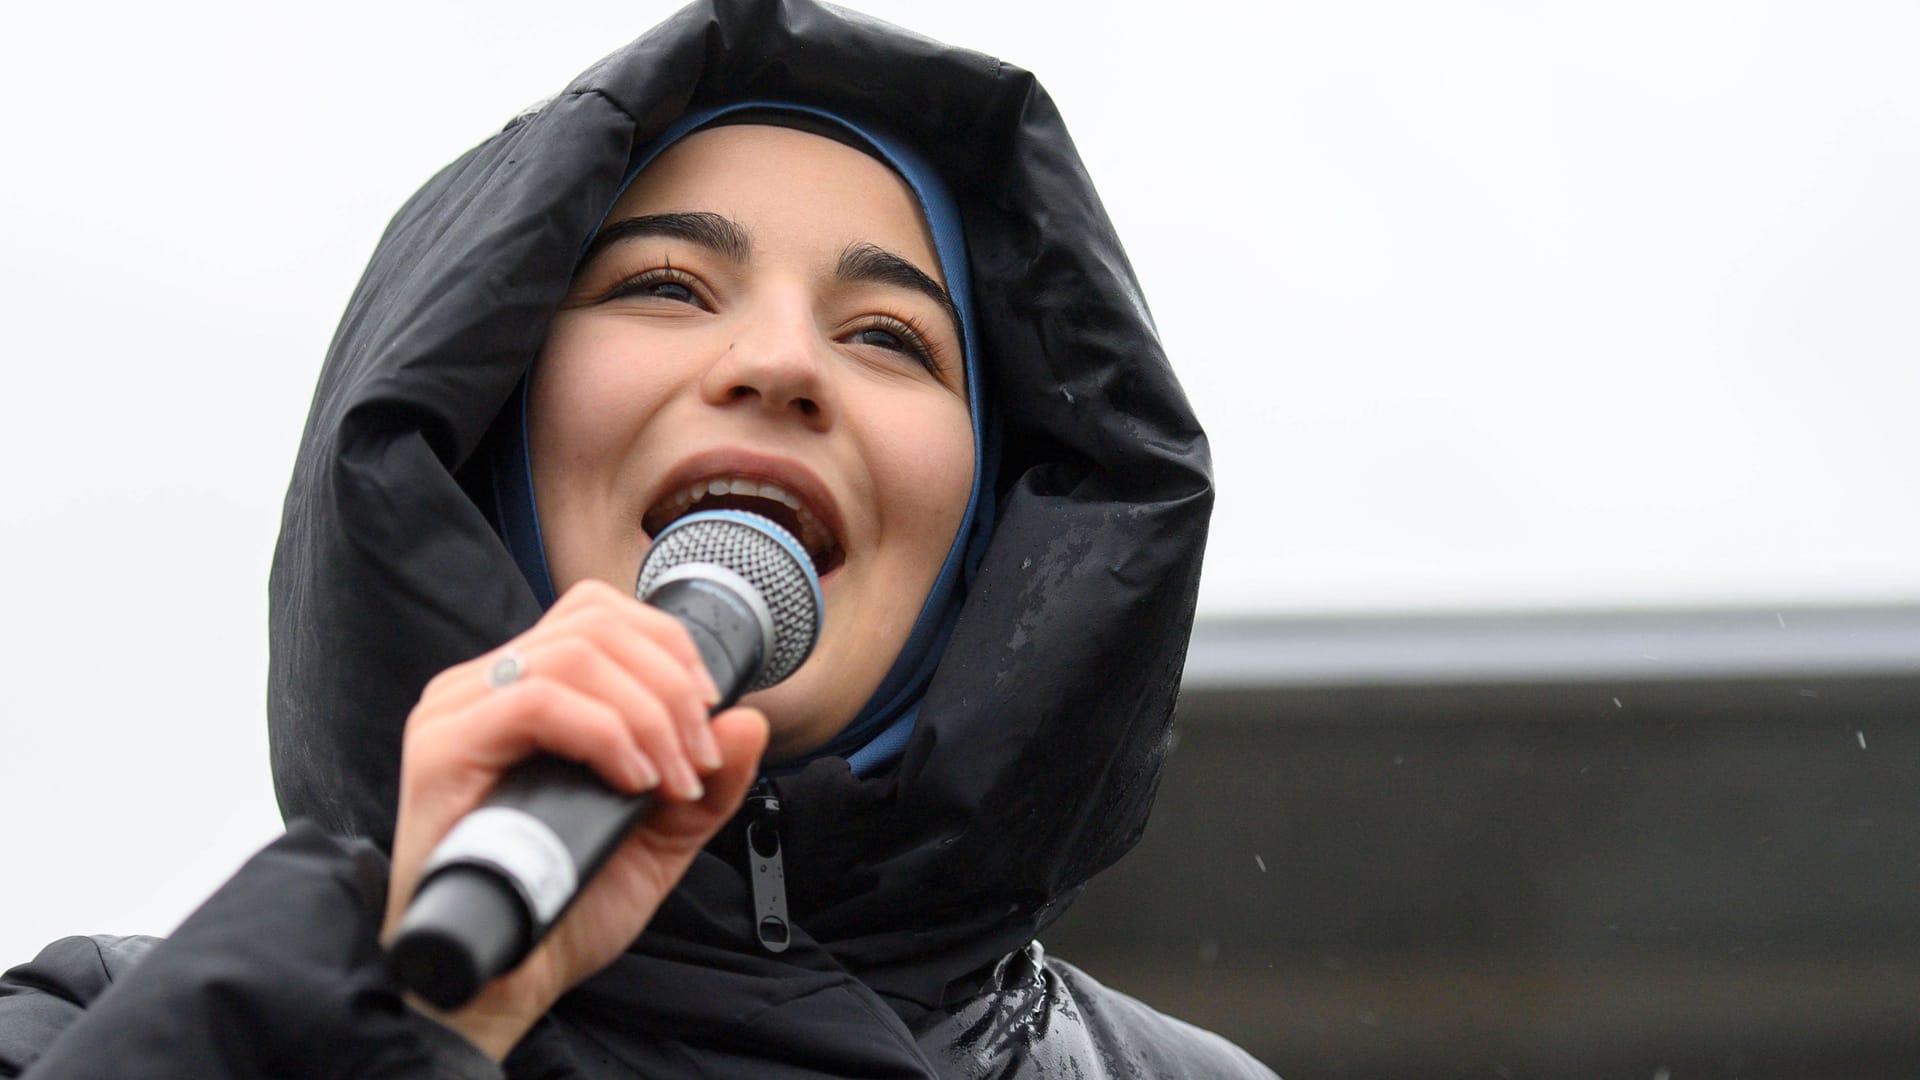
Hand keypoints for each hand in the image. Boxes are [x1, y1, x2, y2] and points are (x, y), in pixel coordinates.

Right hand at [380, 579, 768, 1059]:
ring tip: (671, 782)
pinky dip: (605, 734)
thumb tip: (751, 721)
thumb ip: (709, 784)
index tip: (708, 715)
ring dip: (648, 715)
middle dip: (670, 687)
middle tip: (697, 762)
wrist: (503, 984)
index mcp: (525, 690)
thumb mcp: (660, 840)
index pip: (597, 613)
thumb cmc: (564, 908)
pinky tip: (632, 782)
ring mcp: (457, 714)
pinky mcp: (441, 751)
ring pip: (573, 655)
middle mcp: (484, 687)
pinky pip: (537, 702)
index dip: (668, 646)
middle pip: (594, 623)